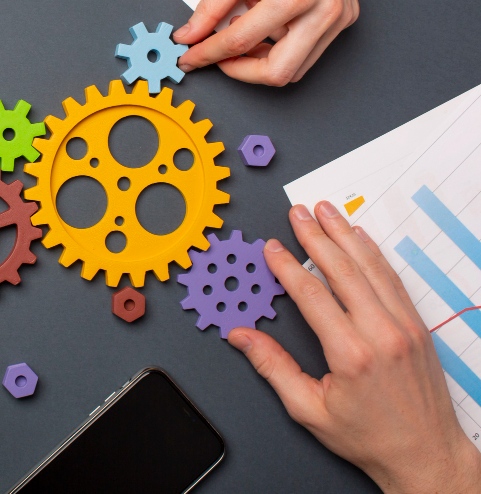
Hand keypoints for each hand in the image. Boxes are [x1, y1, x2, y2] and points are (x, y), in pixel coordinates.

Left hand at [173, 0, 370, 85]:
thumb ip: (212, 7)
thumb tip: (190, 35)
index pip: (242, 41)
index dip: (210, 54)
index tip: (190, 58)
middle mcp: (324, 12)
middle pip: (278, 73)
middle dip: (241, 71)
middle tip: (218, 56)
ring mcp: (339, 18)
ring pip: (296, 68)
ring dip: (262, 60)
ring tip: (243, 30)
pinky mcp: (345, 18)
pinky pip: (308, 50)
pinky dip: (281, 46)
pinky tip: (267, 21)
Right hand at [229, 202, 480, 492]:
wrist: (425, 456)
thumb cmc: (370, 438)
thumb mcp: (308, 409)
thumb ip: (272, 367)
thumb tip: (242, 337)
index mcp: (351, 354)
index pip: (312, 295)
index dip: (288, 266)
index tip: (273, 248)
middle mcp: (382, 333)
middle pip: (343, 270)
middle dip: (317, 236)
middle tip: (299, 212)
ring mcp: (404, 327)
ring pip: (372, 268)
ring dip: (346, 235)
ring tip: (327, 211)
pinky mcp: (418, 327)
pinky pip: (393, 279)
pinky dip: (374, 254)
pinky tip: (361, 238)